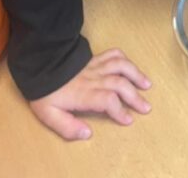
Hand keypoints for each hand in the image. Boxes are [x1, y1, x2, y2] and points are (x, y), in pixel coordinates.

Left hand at [28, 49, 150, 140]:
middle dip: (135, 96)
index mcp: (84, 94)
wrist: (41, 65)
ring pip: (121, 66)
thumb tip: (88, 134)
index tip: (128, 120)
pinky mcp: (95, 58)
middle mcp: (94, 78)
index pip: (108, 100)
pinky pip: (113, 54)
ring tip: (147, 84)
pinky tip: (131, 67)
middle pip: (120, 84)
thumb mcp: (49, 115)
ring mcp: (96, 66)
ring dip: (136, 75)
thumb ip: (67, 127)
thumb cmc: (46, 92)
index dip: (120, 110)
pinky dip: (125, 59)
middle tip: (146, 107)